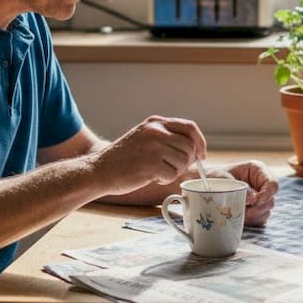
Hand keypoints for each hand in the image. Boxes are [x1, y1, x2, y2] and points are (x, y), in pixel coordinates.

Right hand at [92, 116, 206, 194]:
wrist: (100, 170)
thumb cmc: (124, 159)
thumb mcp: (145, 138)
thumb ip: (167, 138)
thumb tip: (196, 150)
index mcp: (156, 122)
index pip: (190, 127)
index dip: (200, 143)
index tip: (202, 155)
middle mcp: (156, 131)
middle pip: (190, 147)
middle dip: (186, 162)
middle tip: (170, 169)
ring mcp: (154, 146)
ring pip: (184, 161)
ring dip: (174, 171)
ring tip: (157, 172)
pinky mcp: (152, 163)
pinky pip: (173, 174)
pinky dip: (165, 179)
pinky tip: (151, 177)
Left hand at [218, 160, 278, 225]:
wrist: (206, 187)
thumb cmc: (215, 177)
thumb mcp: (222, 177)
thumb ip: (238, 187)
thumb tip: (253, 198)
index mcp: (257, 170)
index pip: (272, 184)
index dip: (267, 194)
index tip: (256, 201)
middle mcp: (261, 184)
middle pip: (271, 200)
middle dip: (258, 208)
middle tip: (245, 212)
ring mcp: (260, 198)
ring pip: (266, 211)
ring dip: (253, 215)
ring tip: (238, 213)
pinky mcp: (255, 210)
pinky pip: (260, 219)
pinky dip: (251, 221)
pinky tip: (240, 217)